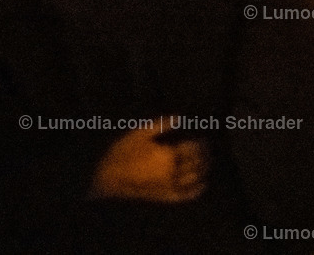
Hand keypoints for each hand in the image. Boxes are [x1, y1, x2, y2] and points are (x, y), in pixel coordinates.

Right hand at [89, 118, 207, 202]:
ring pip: (194, 177)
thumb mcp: (140, 133)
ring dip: (203, 170)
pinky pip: (184, 196)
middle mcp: (172, 171)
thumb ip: (161, 124)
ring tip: (207, 163)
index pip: (193, 148)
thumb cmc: (122, 152)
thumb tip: (179, 117)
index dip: (201, 144)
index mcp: (168, 154)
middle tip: (208, 150)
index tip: (204, 140)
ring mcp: (168, 185)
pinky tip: (203, 185)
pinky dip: (196, 191)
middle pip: (197, 162)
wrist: (106, 177)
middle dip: (205, 155)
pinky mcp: (163, 196)